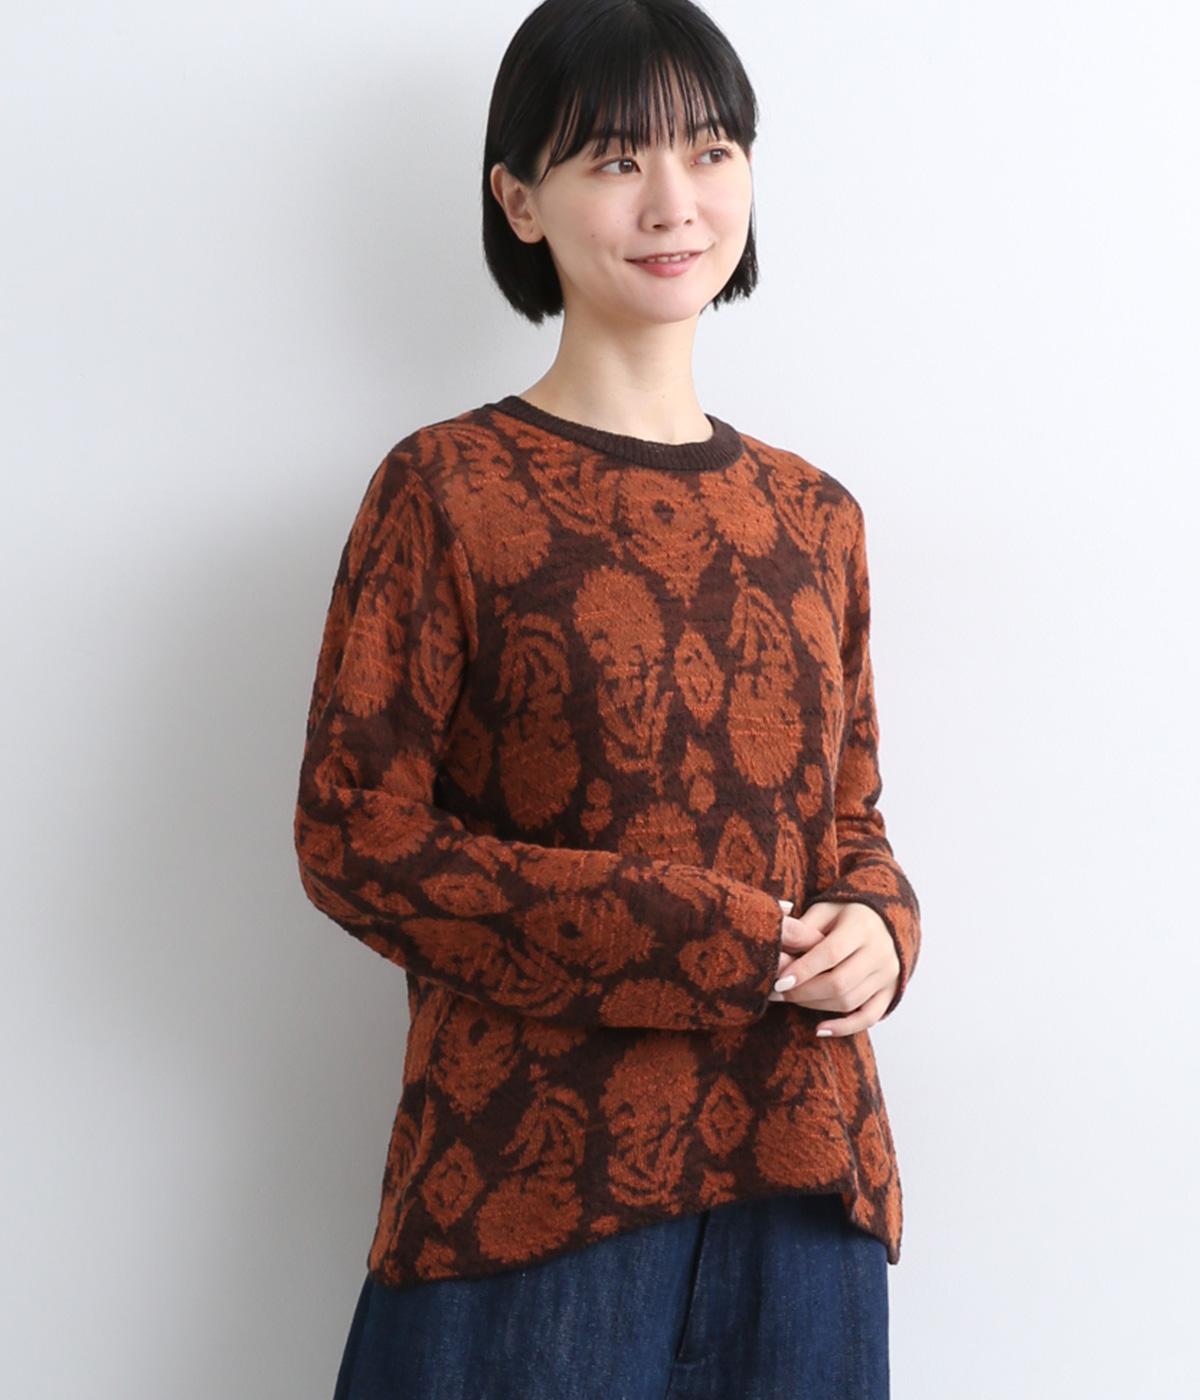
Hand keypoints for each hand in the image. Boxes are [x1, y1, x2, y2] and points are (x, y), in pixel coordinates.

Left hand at [771, 899, 899, 1035]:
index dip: (804, 969)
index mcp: (863, 926)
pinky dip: (845, 1027)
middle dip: (803, 992)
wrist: (884, 921)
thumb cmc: (846, 914)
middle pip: (839, 982)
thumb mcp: (825, 909)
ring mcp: (888, 974)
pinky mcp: (890, 991)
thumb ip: (803, 928)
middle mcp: (880, 952)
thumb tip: (779, 951)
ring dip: (815, 1005)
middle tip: (777, 993)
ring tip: (790, 1000)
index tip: (779, 981)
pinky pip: (869, 1017)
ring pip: (849, 1001)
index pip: (832, 953)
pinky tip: (820, 1029)